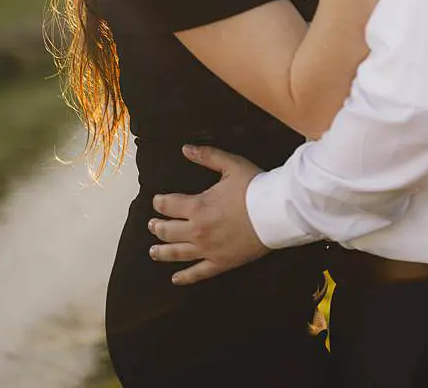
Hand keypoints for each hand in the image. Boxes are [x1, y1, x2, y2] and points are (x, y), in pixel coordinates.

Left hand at [149, 146, 268, 283]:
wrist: (276, 214)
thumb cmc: (254, 188)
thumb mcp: (230, 165)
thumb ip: (207, 156)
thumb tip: (185, 149)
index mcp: (196, 206)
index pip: (167, 205)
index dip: (158, 202)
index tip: (156, 202)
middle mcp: (197, 230)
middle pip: (168, 231)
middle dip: (157, 227)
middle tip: (151, 225)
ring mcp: (208, 249)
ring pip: (178, 253)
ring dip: (162, 252)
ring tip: (153, 251)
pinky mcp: (222, 263)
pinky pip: (199, 273)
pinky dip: (185, 277)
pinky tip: (175, 279)